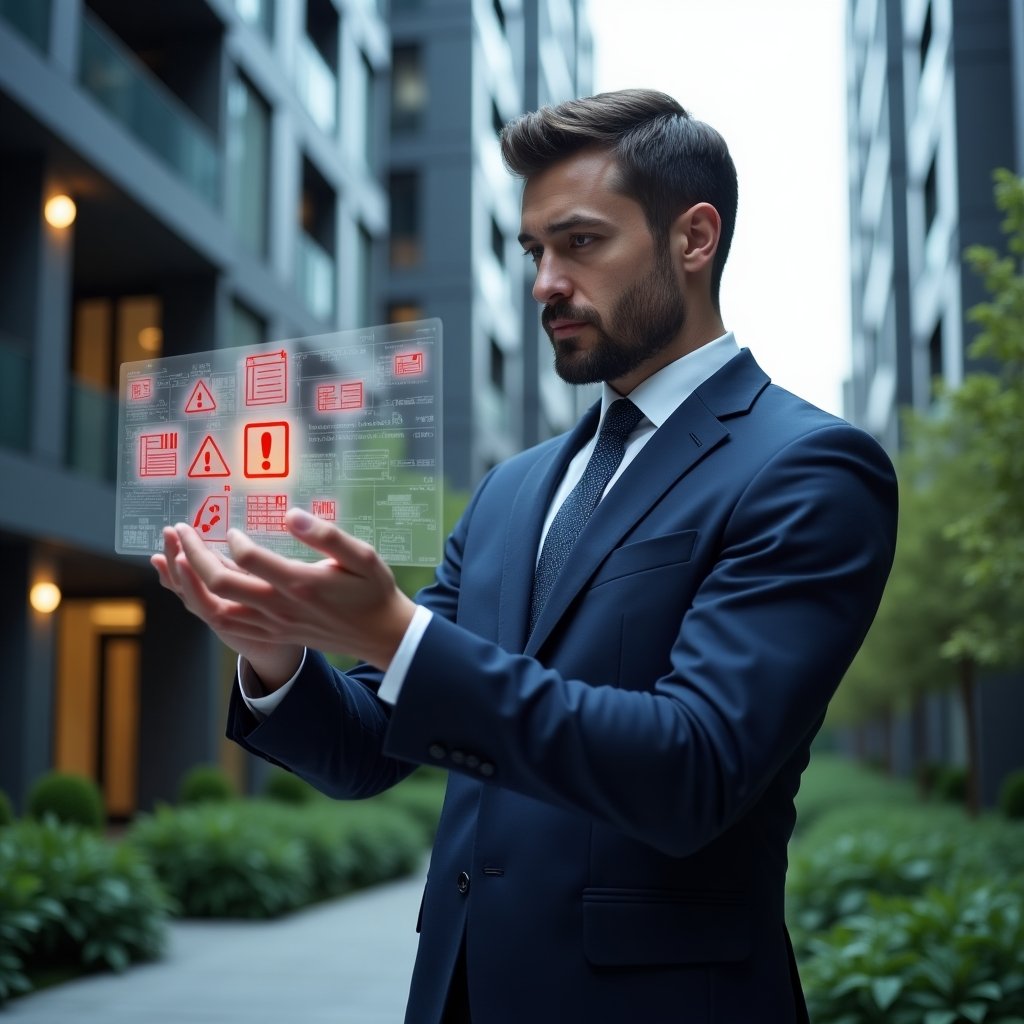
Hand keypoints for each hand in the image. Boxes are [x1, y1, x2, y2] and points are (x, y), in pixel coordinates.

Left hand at [155, 509, 415, 674]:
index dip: (233, 540)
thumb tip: (292, 515)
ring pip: (214, 609)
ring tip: (173, 555)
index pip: (250, 559)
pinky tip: (191, 588)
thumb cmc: (373, 591)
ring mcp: (273, 625)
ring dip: (187, 582)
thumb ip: (327, 534)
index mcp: (301, 583)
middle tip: (181, 529)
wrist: (380, 635)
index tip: (232, 529)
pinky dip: (200, 605)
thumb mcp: (363, 556)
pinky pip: (225, 624)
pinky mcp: (271, 635)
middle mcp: (281, 607)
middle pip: (220, 584)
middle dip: (193, 554)